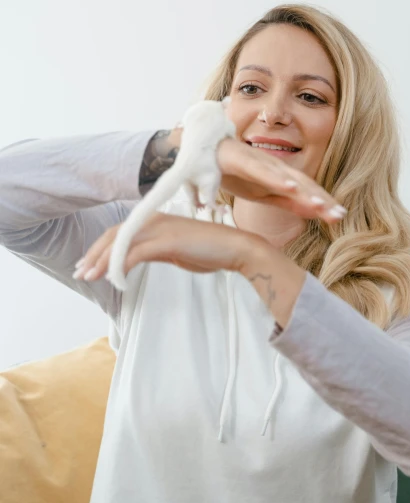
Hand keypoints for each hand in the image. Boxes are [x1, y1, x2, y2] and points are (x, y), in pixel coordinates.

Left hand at [73, 213, 258, 282]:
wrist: (235, 248)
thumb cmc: (209, 250)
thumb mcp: (175, 249)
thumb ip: (154, 250)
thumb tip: (136, 259)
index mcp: (155, 219)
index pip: (119, 232)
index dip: (100, 248)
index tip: (87, 264)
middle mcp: (154, 219)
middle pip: (114, 236)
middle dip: (94, 255)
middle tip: (80, 272)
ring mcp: (160, 228)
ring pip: (121, 244)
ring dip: (102, 262)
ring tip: (90, 278)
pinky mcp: (167, 240)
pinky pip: (135, 254)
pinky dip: (121, 268)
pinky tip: (116, 282)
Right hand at [216, 138, 345, 221]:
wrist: (200, 153)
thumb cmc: (232, 172)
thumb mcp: (261, 193)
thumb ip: (285, 201)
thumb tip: (311, 212)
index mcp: (280, 177)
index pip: (307, 191)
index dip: (324, 204)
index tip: (340, 218)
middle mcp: (274, 167)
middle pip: (303, 185)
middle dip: (322, 200)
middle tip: (340, 216)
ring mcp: (259, 162)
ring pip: (286, 178)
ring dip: (305, 191)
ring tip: (322, 205)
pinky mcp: (242, 160)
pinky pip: (261, 171)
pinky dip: (276, 179)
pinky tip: (290, 187)